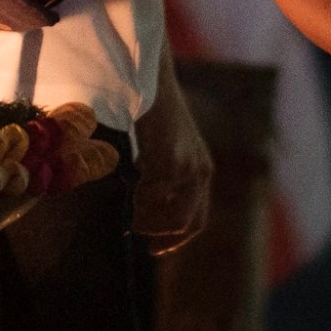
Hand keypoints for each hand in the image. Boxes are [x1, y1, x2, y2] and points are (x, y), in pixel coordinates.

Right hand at [132, 71, 212, 255]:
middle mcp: (201, 172)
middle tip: (137, 234)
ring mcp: (188, 168)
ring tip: (129, 210)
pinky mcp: (171, 160)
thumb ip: (161, 176)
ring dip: (147, 218)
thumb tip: (143, 206)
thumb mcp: (163, 149)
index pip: (197, 219)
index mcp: (202, 170)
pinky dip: (137, 197)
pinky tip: (128, 187)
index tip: (155, 250)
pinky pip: (152, 193)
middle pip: (186, 223)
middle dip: (161, 235)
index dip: (177, 240)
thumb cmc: (151, 112)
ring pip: (168, 213)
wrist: (152, 79)